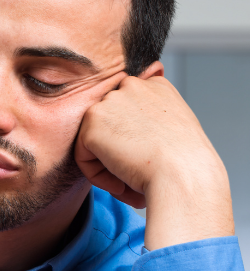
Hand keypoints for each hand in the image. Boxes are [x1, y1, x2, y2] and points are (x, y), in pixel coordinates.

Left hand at [74, 70, 233, 249]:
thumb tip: (129, 138)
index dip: (134, 141)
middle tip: (138, 175)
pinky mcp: (92, 123)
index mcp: (155, 85)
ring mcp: (110, 102)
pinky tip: (121, 184)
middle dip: (119, 153)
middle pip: (109, 127)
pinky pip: (83, 156)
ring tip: (130, 183)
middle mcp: (131, 86)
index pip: (128, 112)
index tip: (147, 160)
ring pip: (95, 142)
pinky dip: (97, 176)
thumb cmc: (186, 163)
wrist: (183, 174)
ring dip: (108, 167)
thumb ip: (151, 123)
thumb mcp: (175, 131)